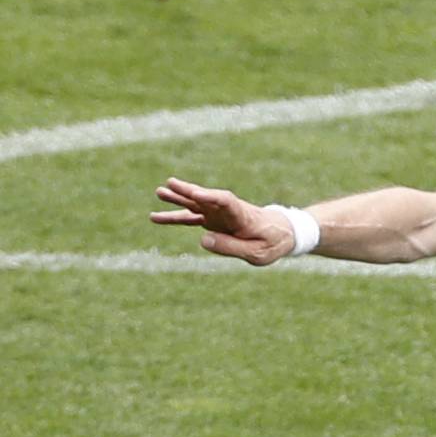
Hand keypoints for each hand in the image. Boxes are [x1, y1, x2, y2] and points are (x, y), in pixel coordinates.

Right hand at [150, 178, 295, 264]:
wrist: (280, 233)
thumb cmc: (271, 243)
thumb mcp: (257, 253)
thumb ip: (232, 247)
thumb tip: (203, 239)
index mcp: (242, 216)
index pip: (226, 202)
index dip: (211, 197)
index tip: (197, 194)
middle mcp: (227, 211)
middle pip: (206, 198)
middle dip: (190, 191)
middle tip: (171, 183)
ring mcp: (218, 214)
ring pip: (195, 205)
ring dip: (178, 198)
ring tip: (160, 191)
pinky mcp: (212, 220)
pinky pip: (190, 218)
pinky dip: (174, 218)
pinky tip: (155, 217)